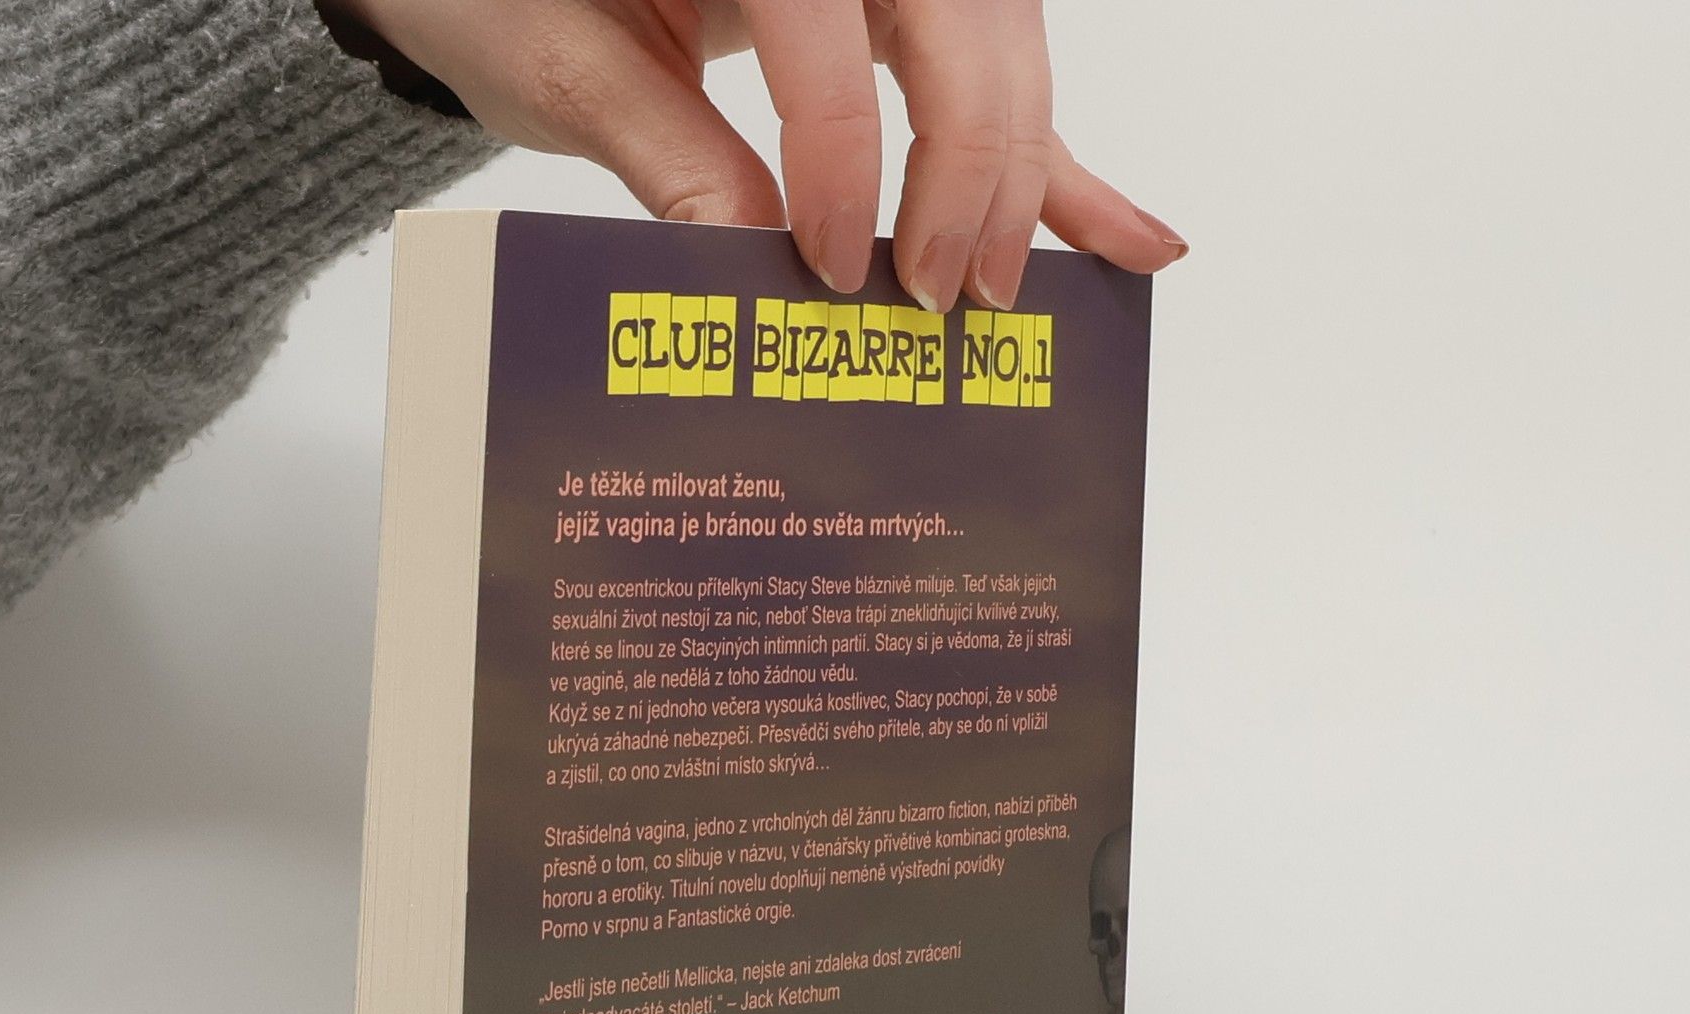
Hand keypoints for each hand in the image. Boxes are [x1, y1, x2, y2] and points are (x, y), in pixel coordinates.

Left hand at [336, 0, 1185, 311]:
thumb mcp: (562, 63)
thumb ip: (665, 151)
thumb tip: (755, 267)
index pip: (829, 36)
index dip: (842, 160)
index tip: (836, 273)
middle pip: (963, 30)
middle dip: (970, 171)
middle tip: (943, 300)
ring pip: (1004, 50)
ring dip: (1022, 175)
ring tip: (1008, 292)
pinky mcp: (904, 9)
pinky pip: (996, 76)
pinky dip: (1057, 163)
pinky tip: (1135, 239)